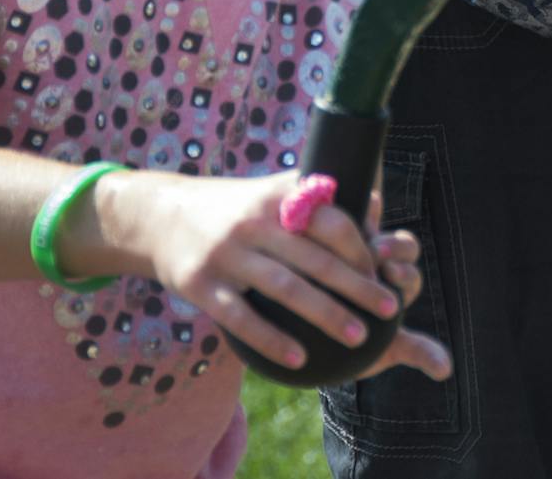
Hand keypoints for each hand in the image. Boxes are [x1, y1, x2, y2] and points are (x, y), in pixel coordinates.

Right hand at [133, 170, 447, 378]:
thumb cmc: (235, 209)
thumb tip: (375, 202)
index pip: (331, 222)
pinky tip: (300, 359)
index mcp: (278, 198)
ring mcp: (226, 254)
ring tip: (359, 336)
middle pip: (315, 258)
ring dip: (326, 314)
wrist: (160, 215)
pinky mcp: (200, 285)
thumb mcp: (271, 191)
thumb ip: (316, 197)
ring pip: (284, 289)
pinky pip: (241, 317)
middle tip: (390, 308)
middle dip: (358, 286)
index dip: (362, 249)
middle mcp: (254, 223)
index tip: (385, 272)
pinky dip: (271, 340)